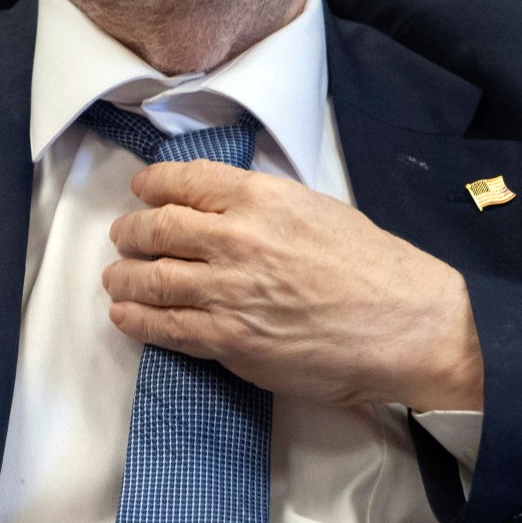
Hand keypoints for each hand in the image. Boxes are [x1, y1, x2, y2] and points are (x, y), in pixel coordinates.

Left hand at [107, 161, 483, 411]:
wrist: (405, 326)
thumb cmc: (375, 269)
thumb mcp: (319, 210)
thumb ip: (267, 207)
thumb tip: (229, 209)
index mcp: (262, 199)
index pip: (185, 182)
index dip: (154, 186)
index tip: (143, 192)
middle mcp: (237, 240)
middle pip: (158, 229)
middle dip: (131, 232)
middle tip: (123, 236)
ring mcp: (229, 293)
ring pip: (153, 279)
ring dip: (125, 277)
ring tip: (116, 277)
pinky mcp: (230, 340)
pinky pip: (167, 328)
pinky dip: (138, 320)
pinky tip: (126, 316)